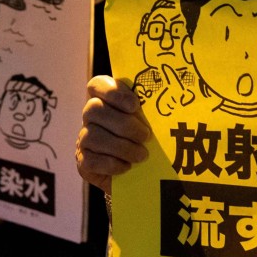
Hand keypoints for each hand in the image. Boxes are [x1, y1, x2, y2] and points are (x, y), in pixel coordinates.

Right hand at [76, 75, 150, 194]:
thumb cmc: (148, 138)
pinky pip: (91, 160)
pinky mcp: (84, 162)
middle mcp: (91, 116)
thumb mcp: (151, 120)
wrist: (139, 172)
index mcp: (106, 99)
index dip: (113, 92)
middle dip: (123, 124)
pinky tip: (127, 166)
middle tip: (146, 136)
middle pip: (94, 109)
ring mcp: (84, 138)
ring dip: (122, 147)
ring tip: (142, 155)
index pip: (97, 84)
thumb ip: (152, 109)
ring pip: (93, 136)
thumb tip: (173, 100)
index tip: (135, 105)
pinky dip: (112, 164)